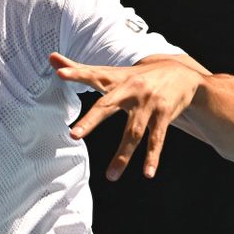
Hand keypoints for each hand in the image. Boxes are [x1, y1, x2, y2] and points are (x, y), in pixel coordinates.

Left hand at [49, 52, 204, 180]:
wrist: (182, 72)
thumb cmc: (136, 76)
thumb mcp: (110, 72)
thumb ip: (80, 69)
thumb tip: (51, 57)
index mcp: (114, 79)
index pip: (91, 74)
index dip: (76, 73)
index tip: (60, 73)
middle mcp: (130, 90)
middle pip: (107, 106)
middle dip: (91, 120)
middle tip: (73, 135)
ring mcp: (148, 103)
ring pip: (133, 132)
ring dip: (123, 156)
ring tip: (111, 176)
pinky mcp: (164, 115)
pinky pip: (156, 139)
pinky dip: (152, 157)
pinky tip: (147, 173)